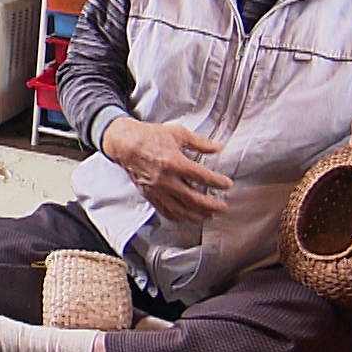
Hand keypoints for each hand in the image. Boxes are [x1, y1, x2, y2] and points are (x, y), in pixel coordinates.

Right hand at [100, 117, 232, 223]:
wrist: (125, 144)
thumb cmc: (150, 136)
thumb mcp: (177, 133)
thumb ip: (199, 142)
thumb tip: (217, 148)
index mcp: (174, 162)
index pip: (201, 177)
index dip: (217, 182)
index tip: (227, 184)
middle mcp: (165, 179)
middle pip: (193, 199)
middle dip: (211, 205)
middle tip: (223, 207)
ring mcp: (156, 190)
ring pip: (180, 209)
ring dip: (197, 215)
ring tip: (209, 215)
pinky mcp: (149, 195)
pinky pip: (166, 211)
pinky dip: (179, 217)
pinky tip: (189, 217)